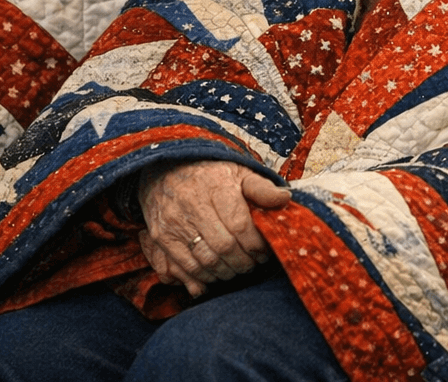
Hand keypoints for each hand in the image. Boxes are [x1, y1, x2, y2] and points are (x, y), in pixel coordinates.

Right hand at [136, 160, 293, 296]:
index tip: (264, 250)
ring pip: (204, 262)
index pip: (240, 225)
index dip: (256, 244)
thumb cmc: (210, 174)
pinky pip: (185, 268)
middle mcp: (192, 205)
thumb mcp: (239, 172)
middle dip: (244, 262)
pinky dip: (203, 278)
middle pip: (223, 247)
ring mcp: (173, 223)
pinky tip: (216, 273)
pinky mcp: (161, 237)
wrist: (165, 169)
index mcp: (216, 186)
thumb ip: (262, 188)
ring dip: (226, 272)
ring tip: (237, 268)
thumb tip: (285, 198)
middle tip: (253, 264)